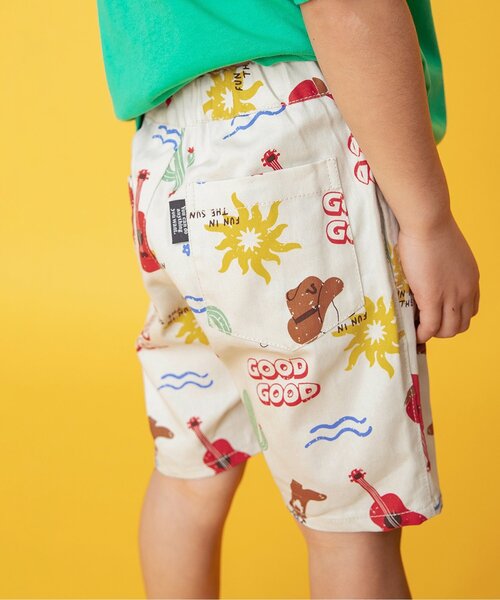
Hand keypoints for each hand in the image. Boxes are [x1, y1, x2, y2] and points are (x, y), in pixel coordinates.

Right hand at [396, 214, 479, 343]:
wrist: (428, 222)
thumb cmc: (431, 229)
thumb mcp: (448, 253)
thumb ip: (444, 269)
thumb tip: (429, 274)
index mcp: (471, 279)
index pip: (470, 310)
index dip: (453, 317)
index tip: (437, 315)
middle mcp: (467, 291)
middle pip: (461, 324)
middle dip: (444, 329)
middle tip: (425, 324)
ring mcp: (451, 296)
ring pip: (448, 330)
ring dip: (434, 334)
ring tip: (418, 329)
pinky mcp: (432, 298)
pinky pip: (430, 327)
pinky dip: (423, 334)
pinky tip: (414, 333)